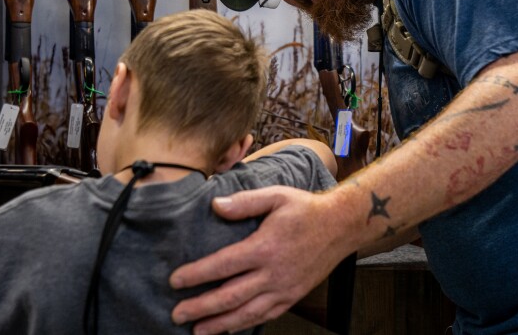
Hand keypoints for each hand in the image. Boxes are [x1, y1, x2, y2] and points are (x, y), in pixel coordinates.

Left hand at [169, 186, 353, 333]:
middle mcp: (273, 273)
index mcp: (265, 248)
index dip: (197, 275)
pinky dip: (244, 325)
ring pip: (246, 313)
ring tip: (196, 330)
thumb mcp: (276, 196)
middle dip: (201, 307)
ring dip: (219, 324)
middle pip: (230, 296)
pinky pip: (265, 316)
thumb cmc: (307, 210)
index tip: (175, 281)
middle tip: (177, 314)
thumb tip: (216, 206)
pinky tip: (229, 329)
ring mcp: (284, 288)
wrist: (341, 226)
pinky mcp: (293, 296)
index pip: (223, 265)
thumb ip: (245, 202)